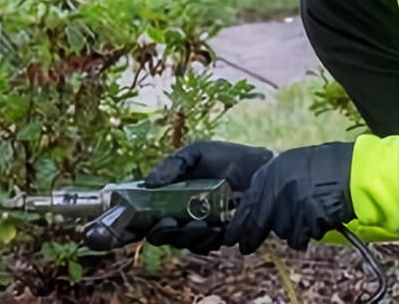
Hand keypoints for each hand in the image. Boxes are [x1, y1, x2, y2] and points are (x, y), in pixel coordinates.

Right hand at [142, 140, 272, 253]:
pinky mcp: (219, 236)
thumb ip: (173, 164)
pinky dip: (207, 239)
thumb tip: (149, 182)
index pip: (146, 214)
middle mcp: (182, 214)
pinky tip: (216, 228)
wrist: (262, 168)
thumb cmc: (229, 158)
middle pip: (160, 234)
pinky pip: (205, 246)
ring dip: (187, 235)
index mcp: (171, 195)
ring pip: (182, 242)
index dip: (135, 224)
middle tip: (170, 221)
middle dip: (162, 232)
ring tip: (199, 223)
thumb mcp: (197, 153)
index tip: (136, 224)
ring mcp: (200, 227)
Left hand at [224, 142, 354, 253]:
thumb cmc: (328, 165)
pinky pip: (300, 236)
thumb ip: (273, 181)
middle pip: (259, 222)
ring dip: (290, 230)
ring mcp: (290, 207)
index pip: (247, 203)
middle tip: (246, 248)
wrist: (354, 172)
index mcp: (271, 172)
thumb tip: (260, 202)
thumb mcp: (293, 163)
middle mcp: (276, 189)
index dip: (239, 223)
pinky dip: (307, 233)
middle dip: (252, 237)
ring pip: (281, 231)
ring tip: (306, 216)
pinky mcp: (305, 222)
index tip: (232, 236)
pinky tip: (317, 221)